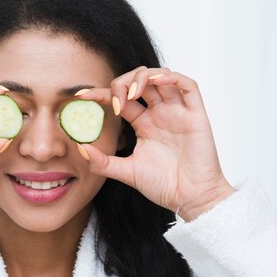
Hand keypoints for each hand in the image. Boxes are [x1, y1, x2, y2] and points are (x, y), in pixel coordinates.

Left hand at [77, 67, 234, 221]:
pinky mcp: (196, 114)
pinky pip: (187, 86)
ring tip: (132, 93)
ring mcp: (178, 112)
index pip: (121, 99)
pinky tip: (157, 81)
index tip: (80, 96)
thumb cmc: (164, 186)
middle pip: (140, 81)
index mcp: (144, 124)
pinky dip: (172, 78)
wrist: (191, 199)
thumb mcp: (127, 172)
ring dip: (144, 77)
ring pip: (161, 77)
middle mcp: (160, 113)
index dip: (101, 93)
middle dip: (123, 83)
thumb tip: (80, 147)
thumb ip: (103, 162)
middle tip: (115, 99)